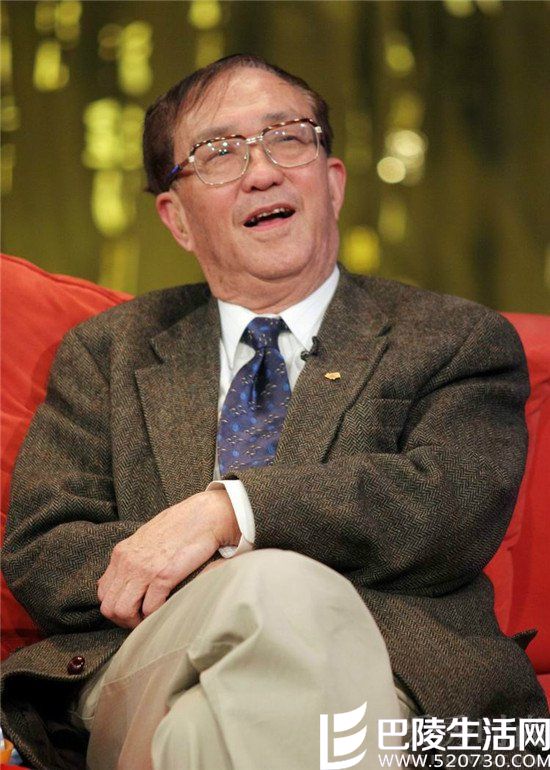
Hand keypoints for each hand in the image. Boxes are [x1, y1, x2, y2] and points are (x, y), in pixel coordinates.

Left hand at [97, 489, 239, 627]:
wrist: (204, 515)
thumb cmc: (179, 527)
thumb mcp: (145, 539)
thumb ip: (130, 557)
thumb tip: (119, 579)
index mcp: (121, 553)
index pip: (102, 592)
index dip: (115, 607)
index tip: (132, 609)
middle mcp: (127, 562)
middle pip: (109, 606)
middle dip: (124, 620)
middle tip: (141, 621)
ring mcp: (144, 569)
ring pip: (124, 611)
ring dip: (137, 622)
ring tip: (152, 619)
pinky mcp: (164, 575)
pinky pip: (150, 608)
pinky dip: (156, 615)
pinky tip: (166, 608)